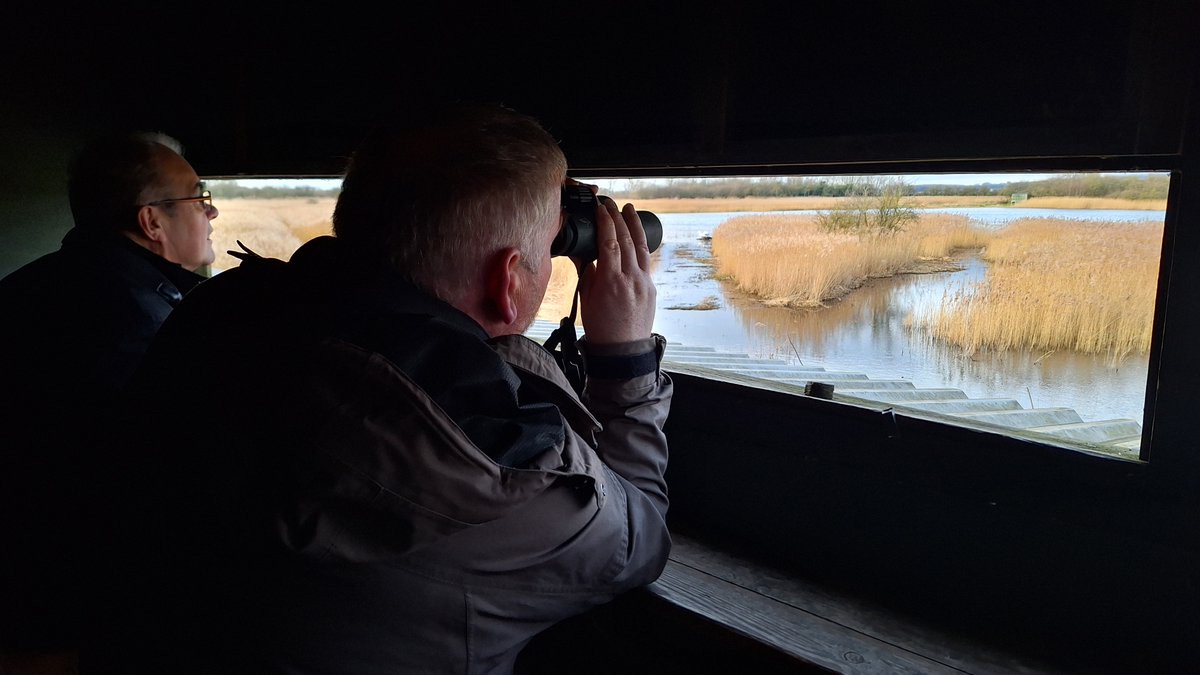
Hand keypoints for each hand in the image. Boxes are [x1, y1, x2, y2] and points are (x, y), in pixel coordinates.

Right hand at [575, 195, 656, 343]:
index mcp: (611, 281)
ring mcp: (644, 282)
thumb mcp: (587, 298)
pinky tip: (636, 236)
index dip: (605, 222)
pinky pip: (646, 261)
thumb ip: (586, 271)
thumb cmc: (601, 326)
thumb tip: (581, 250)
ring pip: (640, 247)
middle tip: (611, 204)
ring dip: (634, 226)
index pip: (609, 242)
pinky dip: (640, 245)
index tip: (600, 208)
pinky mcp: (651, 287)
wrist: (623, 350)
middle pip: (625, 240)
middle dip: (618, 218)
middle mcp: (631, 279)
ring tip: (629, 209)